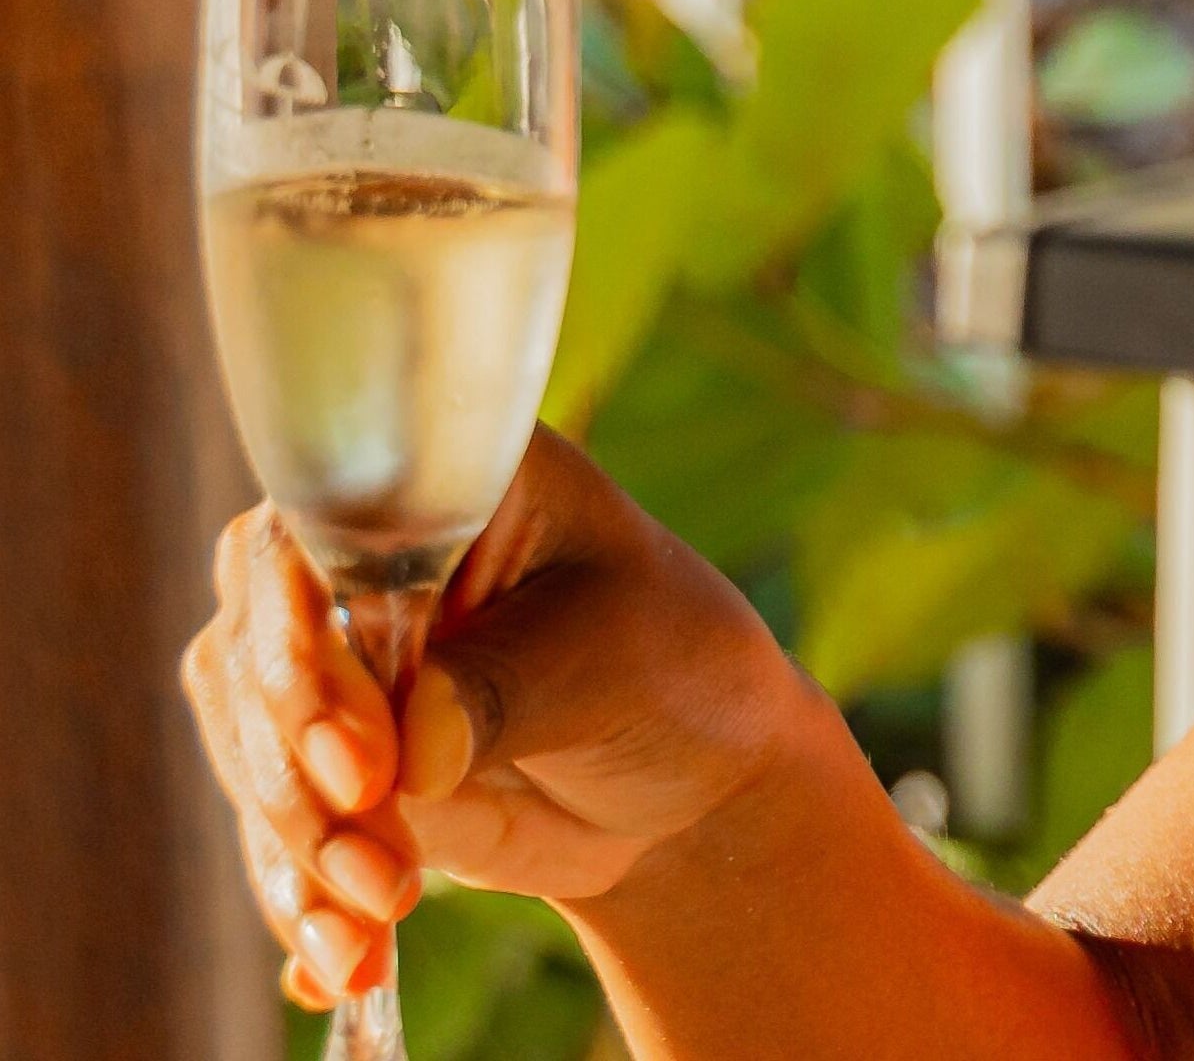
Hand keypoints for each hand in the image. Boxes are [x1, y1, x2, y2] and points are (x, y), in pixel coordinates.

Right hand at [182, 428, 826, 1010]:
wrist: (689, 776)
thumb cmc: (673, 667)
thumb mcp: (615, 656)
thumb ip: (507, 685)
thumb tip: (411, 744)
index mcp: (442, 480)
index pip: (314, 544)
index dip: (313, 654)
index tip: (367, 766)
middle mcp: (360, 554)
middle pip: (257, 657)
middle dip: (304, 781)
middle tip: (382, 867)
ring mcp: (330, 657)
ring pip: (252, 751)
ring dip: (304, 852)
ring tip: (378, 925)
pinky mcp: (321, 754)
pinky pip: (276, 823)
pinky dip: (302, 898)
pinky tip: (334, 965)